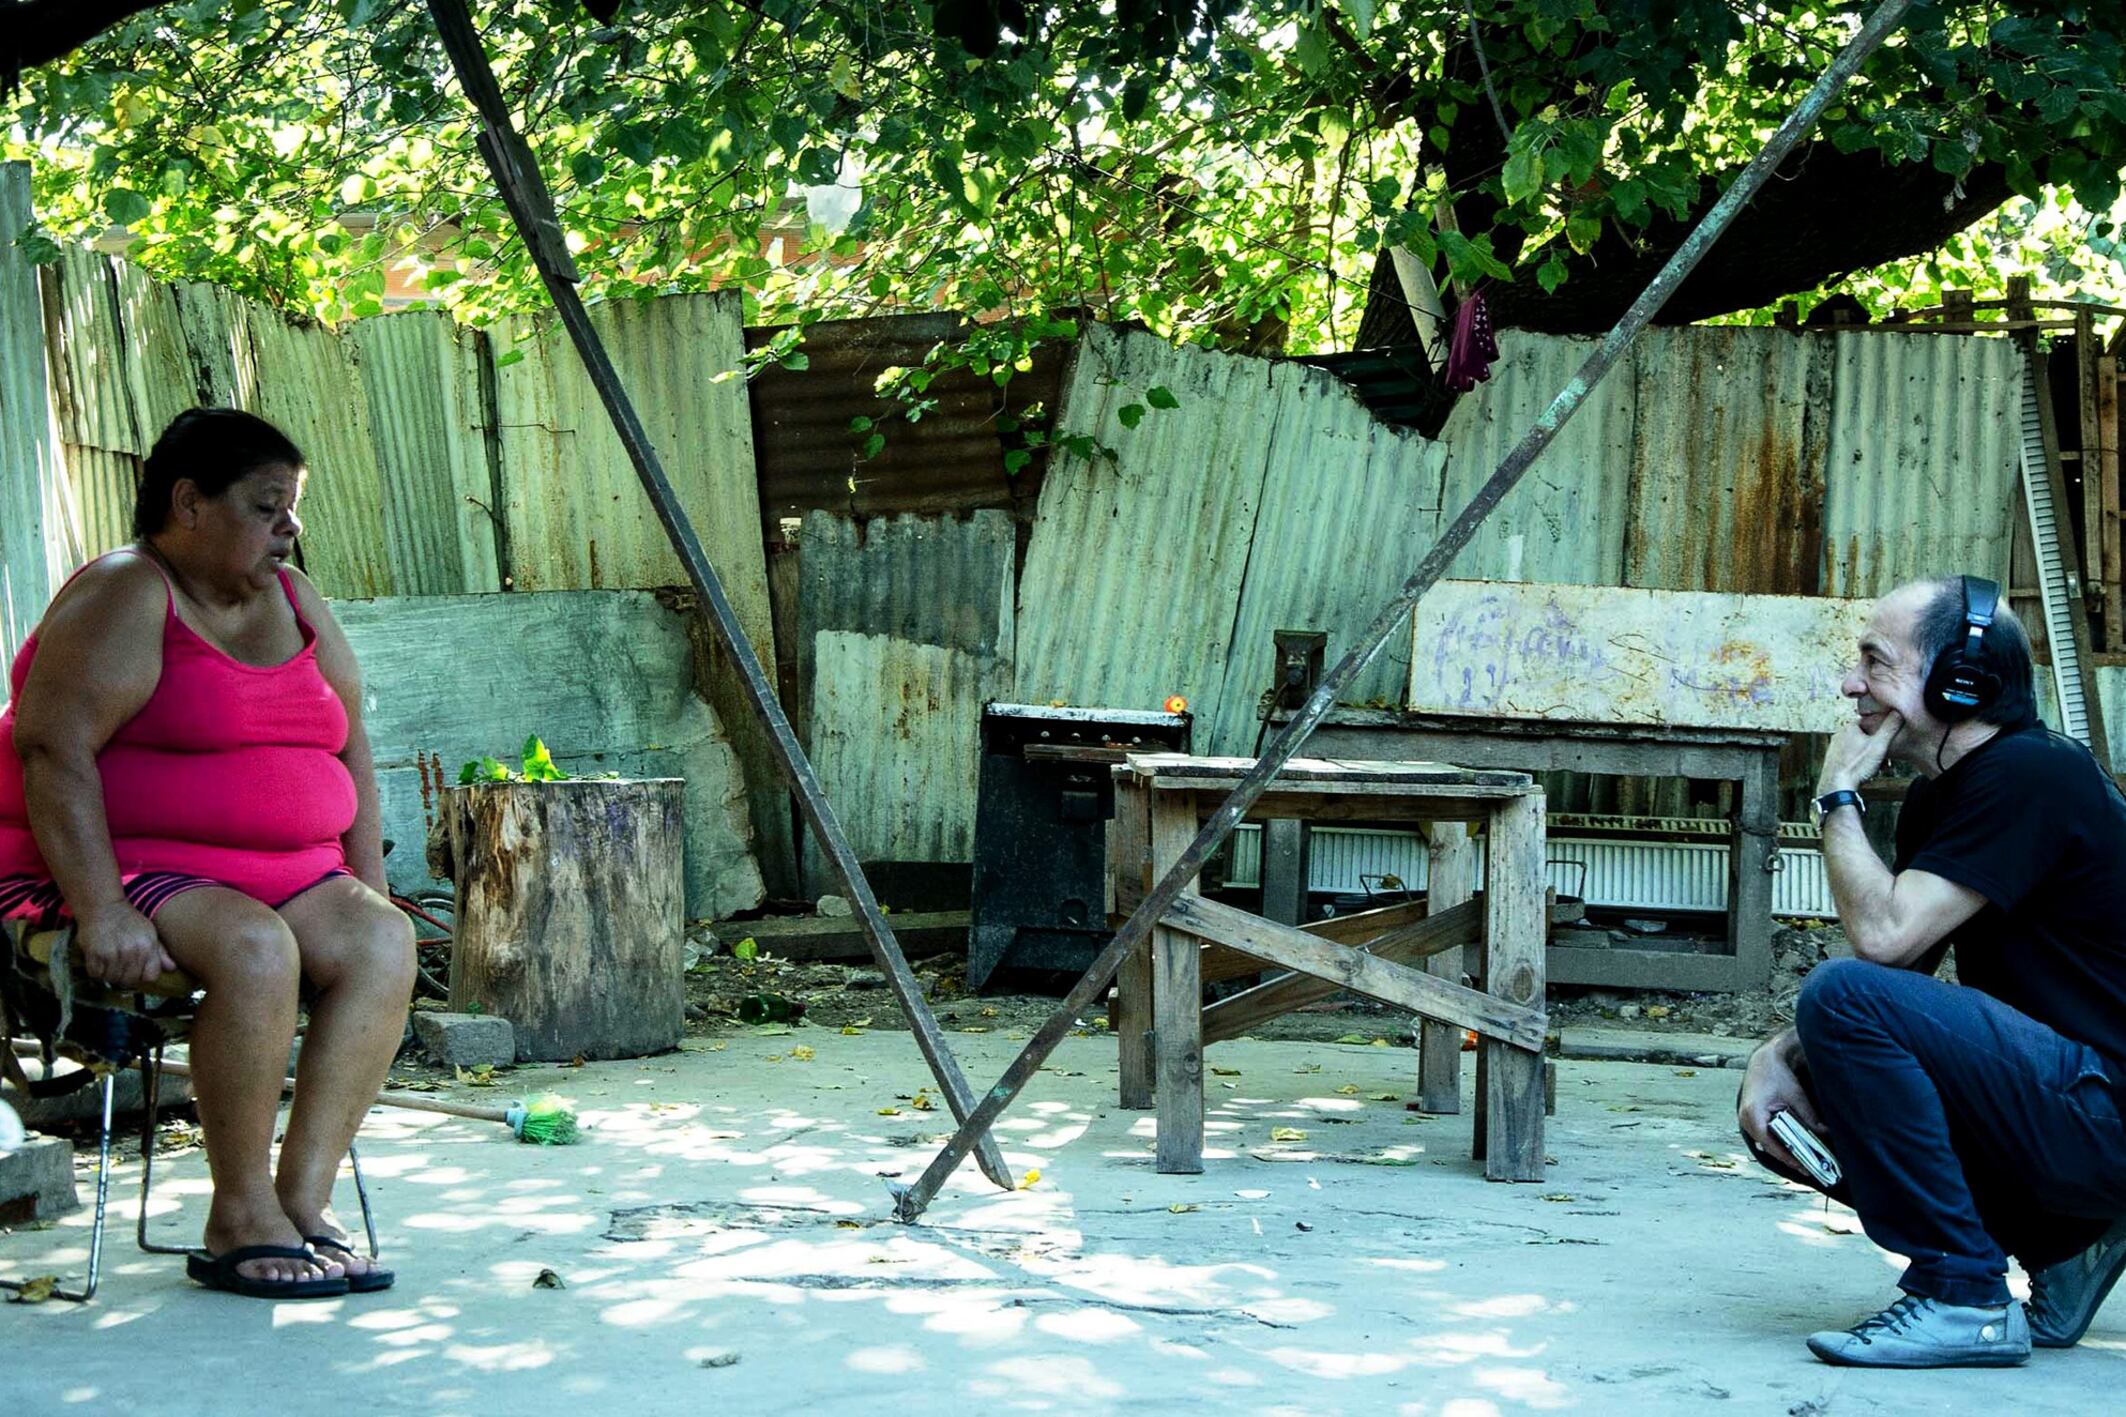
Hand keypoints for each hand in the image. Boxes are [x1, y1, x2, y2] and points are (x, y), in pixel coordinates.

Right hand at [75, 905, 177, 988]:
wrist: (103, 906)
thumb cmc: (128, 920)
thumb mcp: (149, 932)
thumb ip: (160, 952)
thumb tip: (172, 968)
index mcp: (148, 945)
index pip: (150, 976)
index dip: (143, 975)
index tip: (137, 970)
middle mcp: (131, 950)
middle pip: (130, 980)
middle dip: (125, 977)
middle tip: (120, 967)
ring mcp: (112, 952)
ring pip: (112, 978)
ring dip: (109, 974)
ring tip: (109, 963)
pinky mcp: (94, 953)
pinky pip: (96, 973)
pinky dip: (96, 971)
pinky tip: (99, 961)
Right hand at [1738, 1047, 1827, 1173]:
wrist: (1763, 1061)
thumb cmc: (1776, 1075)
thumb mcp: (1796, 1095)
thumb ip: (1809, 1116)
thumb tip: (1824, 1133)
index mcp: (1753, 1114)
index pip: (1771, 1144)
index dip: (1789, 1157)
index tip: (1804, 1167)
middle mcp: (1745, 1120)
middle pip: (1769, 1147)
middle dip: (1789, 1157)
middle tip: (1808, 1168)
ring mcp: (1746, 1120)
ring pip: (1767, 1143)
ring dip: (1784, 1151)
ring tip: (1803, 1161)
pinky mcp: (1750, 1119)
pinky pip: (1765, 1136)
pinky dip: (1778, 1142)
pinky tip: (1793, 1147)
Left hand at [1816, 708, 1901, 795]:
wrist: (1837, 787)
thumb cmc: (1857, 766)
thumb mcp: (1879, 745)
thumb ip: (1890, 727)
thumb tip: (1899, 712)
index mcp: (1849, 728)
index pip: (1869, 721)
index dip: (1881, 730)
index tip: (1888, 740)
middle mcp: (1839, 736)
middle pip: (1865, 737)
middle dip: (1877, 747)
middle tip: (1886, 759)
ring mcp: (1834, 749)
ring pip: (1859, 749)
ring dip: (1871, 757)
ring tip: (1878, 767)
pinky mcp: (1833, 761)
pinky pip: (1851, 758)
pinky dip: (1860, 763)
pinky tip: (1866, 772)